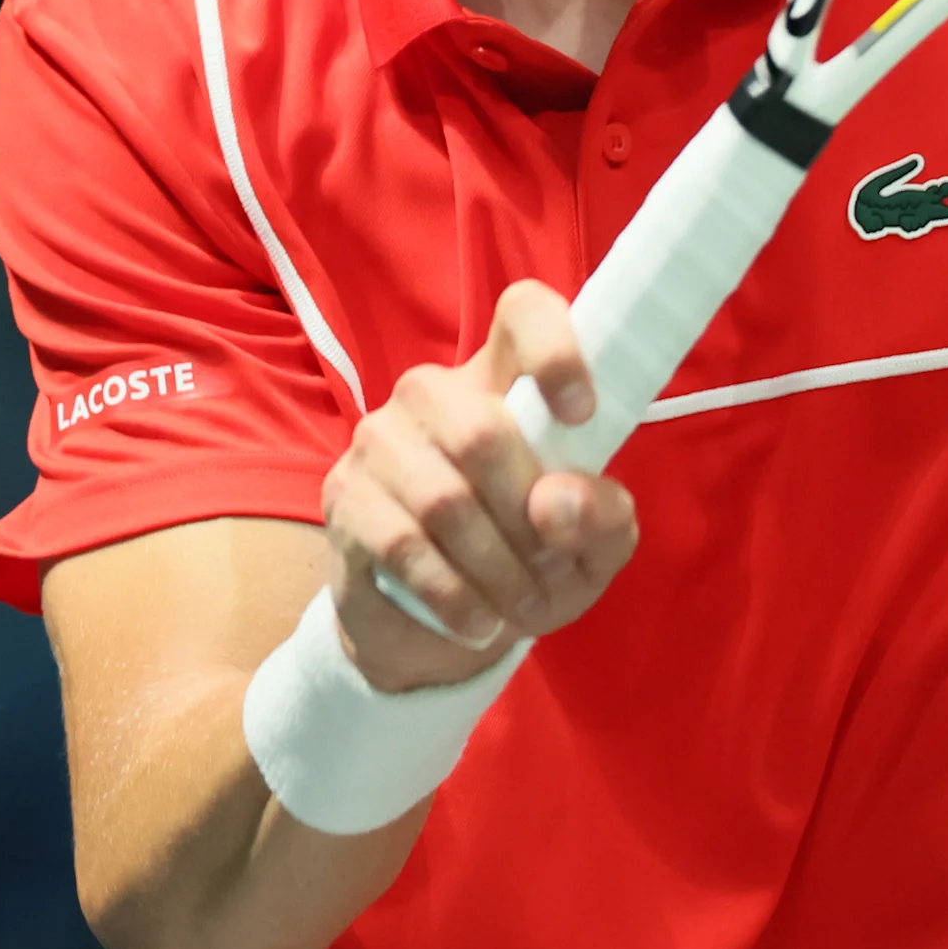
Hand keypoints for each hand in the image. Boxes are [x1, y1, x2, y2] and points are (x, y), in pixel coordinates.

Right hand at [323, 280, 639, 691]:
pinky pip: (402, 544)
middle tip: (549, 572)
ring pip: (445, 499)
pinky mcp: (344, 498)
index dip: (555, 348)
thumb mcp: (591, 552)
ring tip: (519, 606)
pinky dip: (453, 595)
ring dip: (496, 569)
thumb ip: (603, 519)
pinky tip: (476, 621)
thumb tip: (557, 502)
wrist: (437, 635)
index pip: (523, 313)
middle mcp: (433, 394)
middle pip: (484, 430)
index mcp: (502, 381)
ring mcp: (379, 441)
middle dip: (529, 520)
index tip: (584, 412)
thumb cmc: (527, 566)